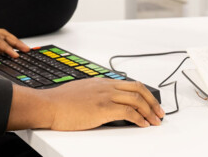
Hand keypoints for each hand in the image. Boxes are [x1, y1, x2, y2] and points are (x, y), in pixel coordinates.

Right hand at [8, 78, 164, 130]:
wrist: (48, 105)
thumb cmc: (59, 102)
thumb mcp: (80, 92)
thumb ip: (94, 94)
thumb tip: (102, 103)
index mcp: (101, 82)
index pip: (129, 83)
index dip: (144, 93)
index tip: (150, 103)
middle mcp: (105, 86)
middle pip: (138, 88)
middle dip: (152, 101)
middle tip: (159, 112)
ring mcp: (105, 96)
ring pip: (136, 99)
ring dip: (149, 111)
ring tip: (155, 121)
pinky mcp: (102, 108)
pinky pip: (128, 111)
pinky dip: (139, 118)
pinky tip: (142, 124)